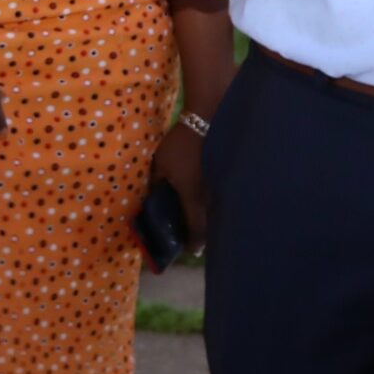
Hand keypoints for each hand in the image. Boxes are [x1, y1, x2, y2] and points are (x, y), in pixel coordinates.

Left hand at [149, 118, 212, 253]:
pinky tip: (206, 202)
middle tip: (195, 241)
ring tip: (200, 223)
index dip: (193, 242)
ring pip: (214, 210)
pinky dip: (211, 204)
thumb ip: (156, 182)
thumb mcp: (161, 164)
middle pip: (208, 222)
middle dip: (202, 234)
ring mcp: (217, 185)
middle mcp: (207, 194)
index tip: (191, 252)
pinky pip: (216, 196)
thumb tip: (153, 198)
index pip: (195, 226)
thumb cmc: (180, 144)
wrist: (205, 121)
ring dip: (208, 219)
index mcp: (191, 195)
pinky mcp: (221, 175)